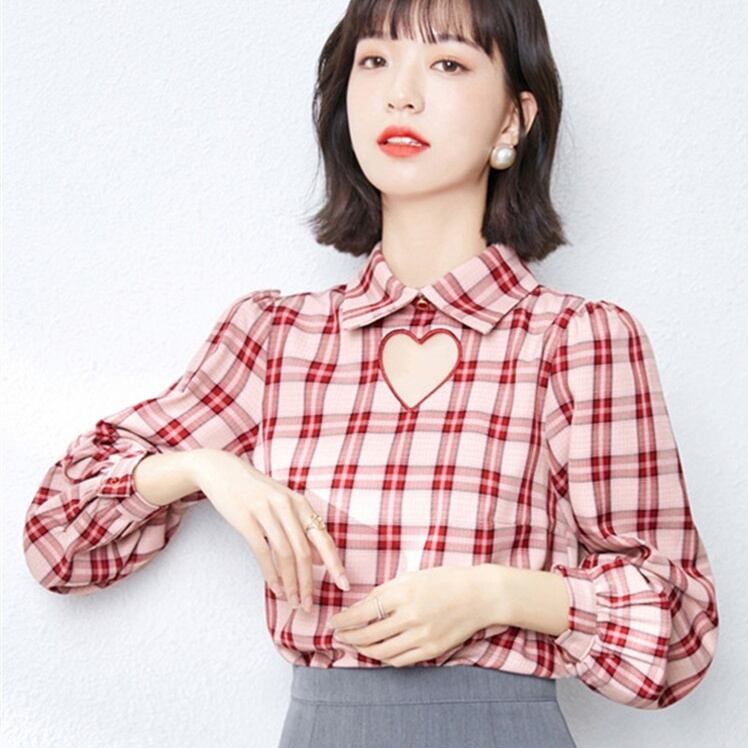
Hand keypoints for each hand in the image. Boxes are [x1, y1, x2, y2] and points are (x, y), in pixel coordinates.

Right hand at [187, 448, 349, 611]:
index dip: (335, 564)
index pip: (323, 538)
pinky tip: (275, 588)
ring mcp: (267, 512)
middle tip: (309, 605)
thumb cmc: (255, 491)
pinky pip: (263, 552)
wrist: (222, 471)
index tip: (344, 585)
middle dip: (309, 582)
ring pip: (286, 555)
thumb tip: (317, 559)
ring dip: (291, 583)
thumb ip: (300, 529)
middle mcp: (287, 506)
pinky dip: (271, 574)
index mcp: (300, 503)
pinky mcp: (247, 519)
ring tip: (293, 602)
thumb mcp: (282, 504)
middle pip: (305, 552)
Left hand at [327, 565, 490, 666]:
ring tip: (355, 645)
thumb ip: (385, 591)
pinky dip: (385, 659)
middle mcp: (411, 616)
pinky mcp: (432, 650)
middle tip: (339, 636)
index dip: (344, 621)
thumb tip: (360, 606)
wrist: (480, 595)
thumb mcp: (412, 576)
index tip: (333, 622)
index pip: (363, 612)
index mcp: (403, 593)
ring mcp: (422, 636)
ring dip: (364, 651)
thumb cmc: (445, 580)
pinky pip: (401, 660)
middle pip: (368, 635)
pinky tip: (378, 652)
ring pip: (382, 653)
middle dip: (349, 638)